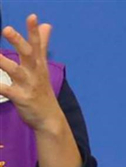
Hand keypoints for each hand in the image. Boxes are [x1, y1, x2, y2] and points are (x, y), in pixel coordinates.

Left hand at [0, 14, 62, 132]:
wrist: (49, 119)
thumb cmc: (42, 90)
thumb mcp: (43, 67)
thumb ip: (42, 45)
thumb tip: (46, 25)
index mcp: (38, 65)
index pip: (37, 45)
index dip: (34, 31)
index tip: (32, 17)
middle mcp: (35, 73)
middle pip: (27, 55)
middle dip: (18, 42)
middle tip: (6, 29)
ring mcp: (28, 86)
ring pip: (15, 71)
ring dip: (4, 62)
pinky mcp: (21, 99)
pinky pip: (6, 91)